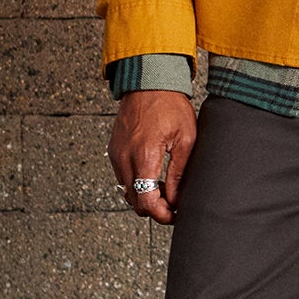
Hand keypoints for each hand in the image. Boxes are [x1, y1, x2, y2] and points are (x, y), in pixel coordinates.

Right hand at [108, 91, 196, 224]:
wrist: (148, 83)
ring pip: (127, 192)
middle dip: (154, 208)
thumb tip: (176, 199)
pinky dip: (137, 183)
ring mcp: (116, 155)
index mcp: (144, 156)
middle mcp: (124, 158)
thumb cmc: (170, 106)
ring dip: (145, 196)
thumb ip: (178, 173)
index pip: (146, 201)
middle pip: (134, 202)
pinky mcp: (113, 151)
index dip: (161, 215)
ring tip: (165, 188)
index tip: (175, 215)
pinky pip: (122, 178)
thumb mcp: (185, 140)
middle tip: (174, 204)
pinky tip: (152, 175)